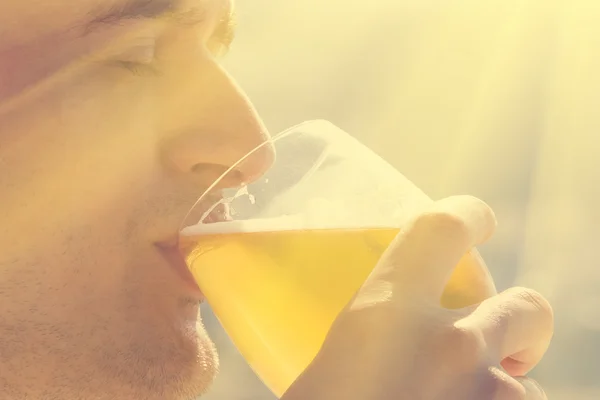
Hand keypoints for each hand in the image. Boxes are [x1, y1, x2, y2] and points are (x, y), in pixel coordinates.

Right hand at [282, 196, 553, 398]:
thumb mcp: (321, 374)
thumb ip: (361, 345)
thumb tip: (371, 346)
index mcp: (387, 311)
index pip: (445, 224)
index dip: (469, 214)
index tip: (476, 221)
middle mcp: (450, 345)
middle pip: (525, 306)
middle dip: (519, 319)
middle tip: (490, 341)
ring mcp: (485, 396)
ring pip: (524, 383)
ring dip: (501, 392)